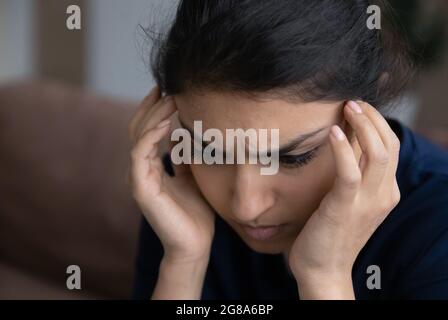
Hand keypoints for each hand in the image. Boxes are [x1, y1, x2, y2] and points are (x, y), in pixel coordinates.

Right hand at [128, 87, 215, 263]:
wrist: (196, 244)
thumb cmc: (195, 213)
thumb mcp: (193, 177)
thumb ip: (184, 157)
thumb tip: (182, 135)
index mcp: (152, 167)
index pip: (148, 131)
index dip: (155, 109)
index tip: (169, 89)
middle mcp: (142, 170)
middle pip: (139, 129)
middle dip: (151, 106)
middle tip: (166, 85)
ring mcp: (139, 179)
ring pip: (138, 138)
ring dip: (153, 116)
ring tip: (169, 98)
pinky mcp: (142, 190)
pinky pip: (140, 156)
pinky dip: (150, 137)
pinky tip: (165, 123)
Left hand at [288, 100, 400, 298]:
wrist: (323, 270)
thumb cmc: (330, 232)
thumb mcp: (349, 201)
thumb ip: (354, 176)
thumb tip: (343, 145)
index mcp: (387, 192)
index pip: (392, 147)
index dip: (379, 122)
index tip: (360, 106)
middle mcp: (384, 194)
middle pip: (390, 144)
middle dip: (373, 117)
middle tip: (353, 101)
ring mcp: (367, 202)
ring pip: (378, 152)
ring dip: (363, 125)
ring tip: (347, 107)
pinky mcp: (344, 207)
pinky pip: (350, 171)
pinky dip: (343, 148)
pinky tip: (331, 132)